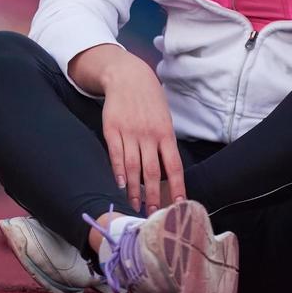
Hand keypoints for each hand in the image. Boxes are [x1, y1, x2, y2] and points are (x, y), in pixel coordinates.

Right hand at [98, 53, 185, 213]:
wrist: (128, 76)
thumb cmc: (150, 100)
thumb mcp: (164, 118)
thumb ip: (165, 144)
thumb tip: (168, 173)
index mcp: (165, 132)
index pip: (174, 166)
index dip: (177, 187)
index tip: (179, 205)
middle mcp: (148, 134)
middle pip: (152, 172)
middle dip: (153, 197)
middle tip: (153, 216)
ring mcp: (129, 132)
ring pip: (132, 167)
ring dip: (134, 190)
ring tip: (135, 206)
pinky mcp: (112, 129)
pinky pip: (115, 155)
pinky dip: (117, 172)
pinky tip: (120, 185)